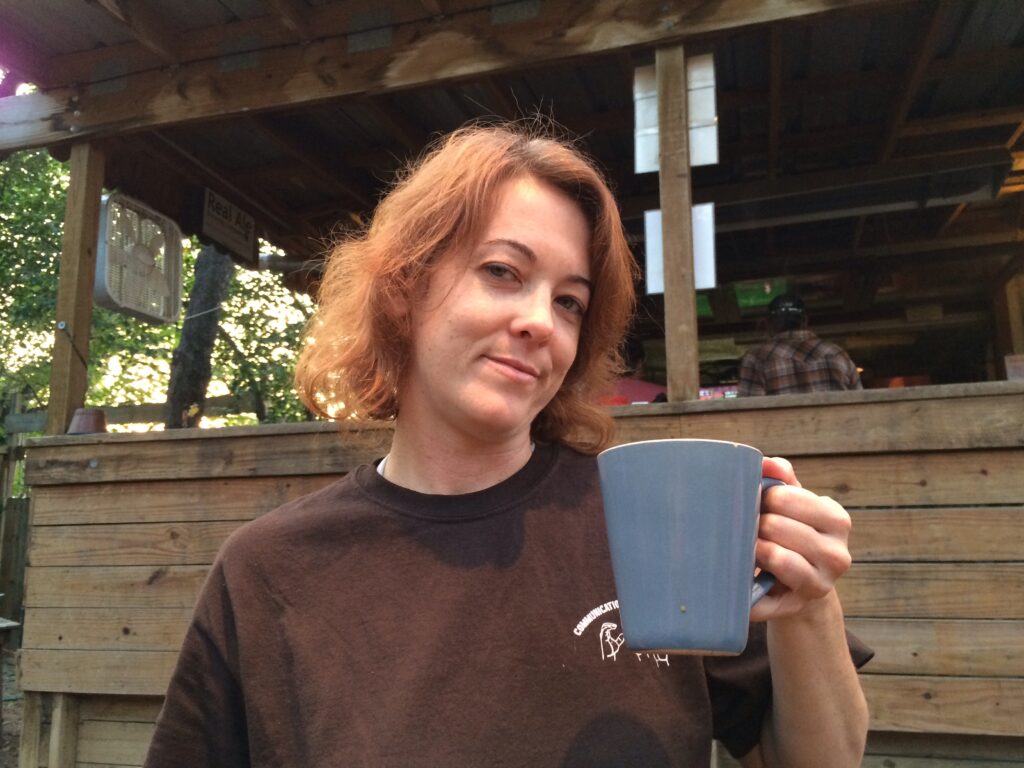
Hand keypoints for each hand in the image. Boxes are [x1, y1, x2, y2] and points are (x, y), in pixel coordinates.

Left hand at [750, 456, 852, 621]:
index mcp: (836, 519)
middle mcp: (837, 553)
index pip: (787, 497)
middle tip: (746, 527)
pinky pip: (767, 592)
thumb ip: (782, 480)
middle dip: (754, 523)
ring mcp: (823, 582)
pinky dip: (749, 584)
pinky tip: (742, 578)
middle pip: (776, 525)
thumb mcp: (792, 504)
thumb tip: (766, 463)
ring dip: (751, 549)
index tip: (755, 503)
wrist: (797, 587)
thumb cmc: (791, 534)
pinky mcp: (800, 605)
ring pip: (775, 555)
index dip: (762, 497)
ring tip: (747, 547)